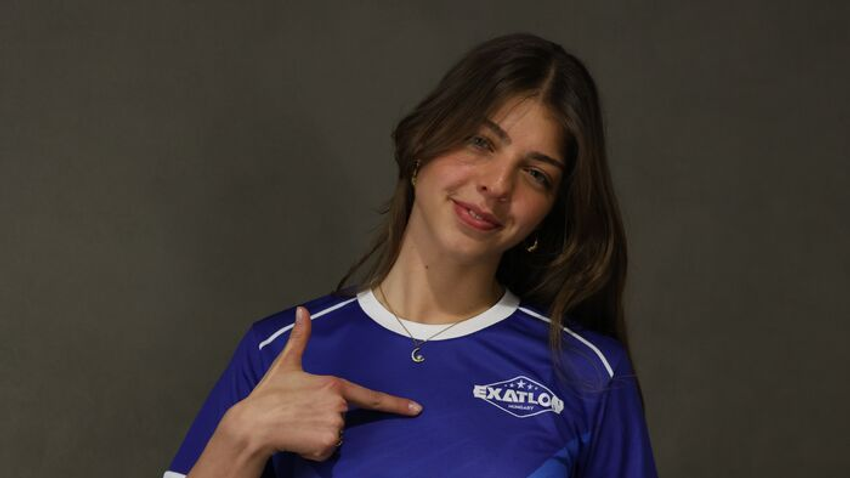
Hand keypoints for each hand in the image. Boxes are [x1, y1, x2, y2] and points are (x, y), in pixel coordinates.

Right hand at [226, 306, 422, 461]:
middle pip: (344, 417)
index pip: (371, 396)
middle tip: (301, 413)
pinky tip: (299, 439)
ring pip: (336, 435)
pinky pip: (327, 449)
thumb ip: (300, 337)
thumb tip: (302, 311)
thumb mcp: (286, 363)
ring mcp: (334, 424)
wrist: (252, 424)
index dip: (396, 404)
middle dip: (326, 418)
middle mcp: (338, 404)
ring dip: (320, 434)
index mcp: (333, 384)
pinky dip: (315, 449)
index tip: (417, 409)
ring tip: (298, 425)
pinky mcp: (326, 443)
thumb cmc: (268, 395)